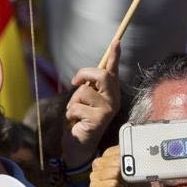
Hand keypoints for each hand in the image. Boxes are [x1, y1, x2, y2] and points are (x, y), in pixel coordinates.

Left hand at [61, 40, 120, 167]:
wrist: (78, 144)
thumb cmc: (79, 121)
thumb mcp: (82, 100)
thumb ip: (86, 87)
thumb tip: (84, 76)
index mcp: (109, 92)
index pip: (112, 70)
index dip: (114, 55)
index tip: (116, 41)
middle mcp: (113, 99)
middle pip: (101, 75)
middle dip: (83, 74)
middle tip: (74, 82)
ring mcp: (107, 109)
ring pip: (84, 91)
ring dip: (73, 101)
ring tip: (76, 113)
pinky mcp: (99, 119)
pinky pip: (76, 106)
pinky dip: (70, 114)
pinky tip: (76, 122)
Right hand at [90, 145, 148, 186]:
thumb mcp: (140, 172)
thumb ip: (139, 161)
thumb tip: (144, 152)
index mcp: (109, 156)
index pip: (119, 149)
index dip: (129, 158)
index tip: (134, 169)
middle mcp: (99, 164)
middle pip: (116, 159)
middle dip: (127, 171)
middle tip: (128, 182)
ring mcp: (95, 176)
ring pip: (114, 171)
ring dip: (123, 182)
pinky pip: (112, 183)